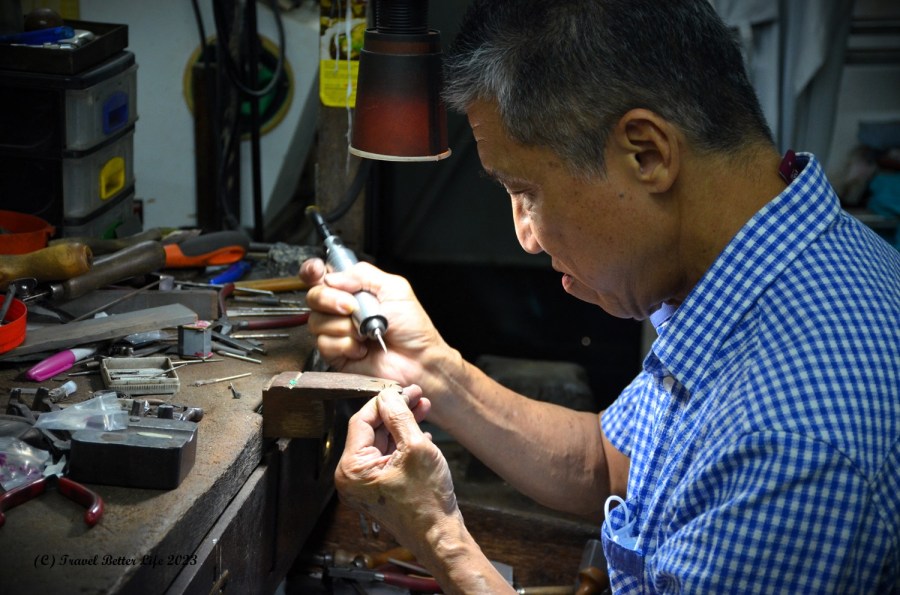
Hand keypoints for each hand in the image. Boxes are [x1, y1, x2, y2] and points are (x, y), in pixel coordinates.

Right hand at [299, 258, 450, 387]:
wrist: (418, 360)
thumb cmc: (412, 329)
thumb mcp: (395, 289)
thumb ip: (364, 275)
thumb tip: (334, 276)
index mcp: (354, 290)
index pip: (322, 275)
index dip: (313, 271)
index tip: (317, 272)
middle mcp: (342, 309)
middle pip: (314, 296)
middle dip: (330, 300)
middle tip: (352, 307)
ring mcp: (338, 331)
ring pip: (317, 321)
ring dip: (345, 326)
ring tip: (365, 332)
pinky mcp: (336, 353)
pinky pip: (325, 344)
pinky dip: (346, 344)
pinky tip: (362, 347)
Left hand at [335, 385, 457, 545]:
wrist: (440, 537)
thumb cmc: (427, 503)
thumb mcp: (415, 448)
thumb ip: (399, 417)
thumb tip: (389, 396)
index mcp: (352, 468)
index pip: (361, 420)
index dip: (384, 401)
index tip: (403, 390)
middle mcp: (352, 477)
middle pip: (371, 430)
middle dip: (396, 411)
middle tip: (416, 396)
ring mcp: (366, 484)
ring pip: (382, 442)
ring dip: (402, 425)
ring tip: (423, 409)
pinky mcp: (380, 488)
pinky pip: (388, 457)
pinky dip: (404, 442)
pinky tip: (422, 433)